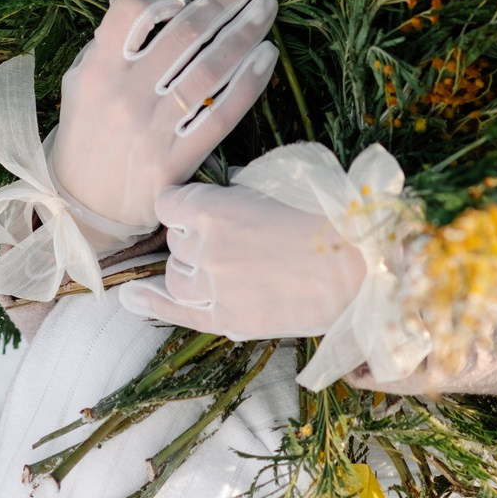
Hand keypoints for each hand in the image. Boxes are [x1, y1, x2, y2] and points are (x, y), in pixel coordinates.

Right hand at [50, 0, 278, 240]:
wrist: (82, 208)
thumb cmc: (86, 133)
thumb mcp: (81, 81)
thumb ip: (107, 37)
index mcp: (99, 69)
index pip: (133, 12)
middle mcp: (127, 94)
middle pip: (186, 32)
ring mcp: (153, 128)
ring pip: (210, 69)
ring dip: (245, 32)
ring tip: (268, 5)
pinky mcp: (176, 161)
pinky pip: (220, 115)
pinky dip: (247, 83)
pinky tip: (267, 56)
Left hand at [118, 181, 366, 338]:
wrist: (363, 263)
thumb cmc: (329, 212)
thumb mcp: (279, 178)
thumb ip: (239, 183)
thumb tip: (222, 184)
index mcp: (212, 208)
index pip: (168, 203)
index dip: (183, 203)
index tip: (196, 205)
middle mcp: (204, 249)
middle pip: (175, 242)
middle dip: (194, 237)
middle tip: (236, 237)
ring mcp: (215, 288)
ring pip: (176, 276)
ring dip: (190, 268)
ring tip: (221, 265)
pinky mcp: (231, 319)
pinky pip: (180, 313)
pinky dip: (154, 305)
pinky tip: (133, 299)